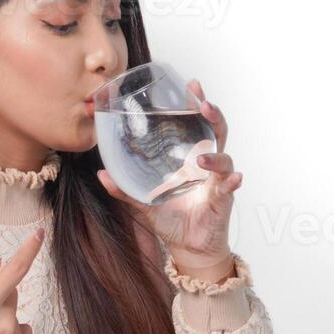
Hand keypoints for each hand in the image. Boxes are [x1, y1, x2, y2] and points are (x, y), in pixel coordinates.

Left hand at [96, 78, 239, 278]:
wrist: (188, 248)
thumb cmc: (173, 220)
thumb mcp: (144, 202)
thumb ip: (124, 189)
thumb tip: (101, 173)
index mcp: (190, 159)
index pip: (197, 125)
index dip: (196, 104)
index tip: (191, 85)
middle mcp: (207, 165)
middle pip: (216, 132)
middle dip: (213, 115)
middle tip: (203, 103)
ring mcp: (217, 181)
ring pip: (224, 158)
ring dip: (215, 154)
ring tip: (201, 156)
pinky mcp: (223, 200)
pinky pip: (229, 187)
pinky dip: (232, 182)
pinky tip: (233, 179)